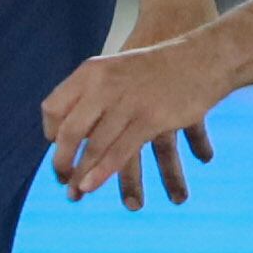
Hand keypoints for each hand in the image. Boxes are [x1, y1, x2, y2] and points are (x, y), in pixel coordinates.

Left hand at [41, 32, 221, 211]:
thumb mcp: (117, 70)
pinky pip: (120, 152)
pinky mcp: (151, 119)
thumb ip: (94, 93)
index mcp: (91, 72)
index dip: (51, 133)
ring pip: (94, 147)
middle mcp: (103, 86)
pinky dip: (103, 173)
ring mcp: (127, 103)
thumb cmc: (158, 68)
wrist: (202, 58)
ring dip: (80, 175)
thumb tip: (71, 125)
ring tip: (74, 194)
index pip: (53, 108)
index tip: (57, 147)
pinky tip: (93, 185)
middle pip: (69, 132)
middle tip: (61, 179)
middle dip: (61, 161)